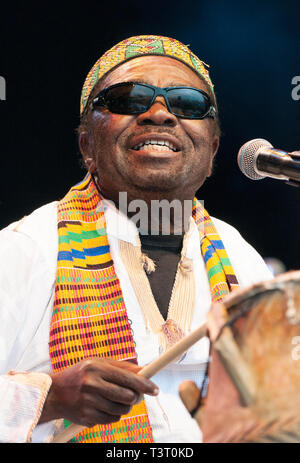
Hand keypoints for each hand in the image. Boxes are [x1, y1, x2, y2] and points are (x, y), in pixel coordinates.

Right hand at [39, 358, 158, 426]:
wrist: (54, 393)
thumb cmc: (81, 374)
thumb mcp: (98, 363)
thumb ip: (121, 366)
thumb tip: (144, 371)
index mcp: (96, 367)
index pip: (128, 377)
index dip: (145, 385)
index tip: (155, 389)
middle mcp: (92, 384)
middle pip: (127, 396)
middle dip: (136, 397)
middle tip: (136, 396)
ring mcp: (88, 402)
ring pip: (121, 410)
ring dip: (125, 407)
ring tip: (118, 400)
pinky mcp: (86, 417)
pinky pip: (111, 420)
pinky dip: (114, 415)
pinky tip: (107, 407)